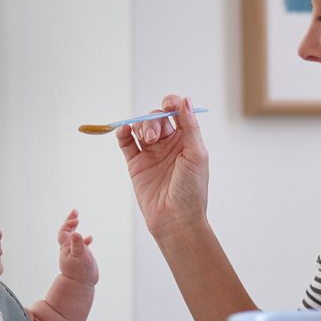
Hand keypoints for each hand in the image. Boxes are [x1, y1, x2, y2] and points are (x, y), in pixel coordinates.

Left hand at [57, 209, 97, 285]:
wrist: (81, 285)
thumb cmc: (79, 271)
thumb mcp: (79, 256)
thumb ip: (77, 244)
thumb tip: (75, 233)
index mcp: (66, 246)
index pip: (64, 230)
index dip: (69, 222)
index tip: (76, 217)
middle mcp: (69, 249)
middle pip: (67, 232)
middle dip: (70, 222)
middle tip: (75, 212)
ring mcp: (75, 253)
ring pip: (74, 239)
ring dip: (76, 230)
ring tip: (78, 222)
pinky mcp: (81, 258)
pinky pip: (82, 246)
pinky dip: (85, 241)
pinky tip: (90, 239)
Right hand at [116, 95, 209, 238]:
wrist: (176, 220)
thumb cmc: (192, 190)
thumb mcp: (197, 155)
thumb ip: (190, 127)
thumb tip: (186, 100)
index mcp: (186, 140)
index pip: (177, 112)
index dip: (172, 103)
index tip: (168, 104)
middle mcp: (168, 144)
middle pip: (157, 118)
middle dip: (153, 120)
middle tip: (154, 137)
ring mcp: (151, 153)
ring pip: (141, 127)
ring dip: (141, 126)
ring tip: (147, 140)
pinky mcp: (136, 164)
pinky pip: (126, 143)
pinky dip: (123, 133)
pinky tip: (124, 131)